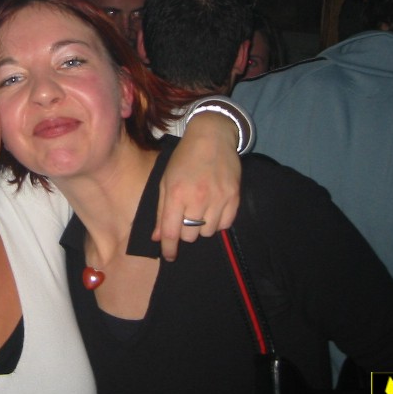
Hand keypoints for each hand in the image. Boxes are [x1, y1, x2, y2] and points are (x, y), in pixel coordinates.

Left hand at [153, 112, 240, 260]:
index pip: (171, 232)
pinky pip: (225, 225)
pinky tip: (213, 209)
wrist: (212, 137)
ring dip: (201, 228)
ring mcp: (218, 198)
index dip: (169, 248)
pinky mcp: (234, 197)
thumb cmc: (183, 159)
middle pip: (190, 236)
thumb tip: (158, 238)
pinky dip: (217, 222)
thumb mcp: (165, 181)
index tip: (169, 256)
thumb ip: (161, 211)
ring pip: (208, 233)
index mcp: (176, 194)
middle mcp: (197, 198)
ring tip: (199, 210)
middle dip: (185, 232)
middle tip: (185, 219)